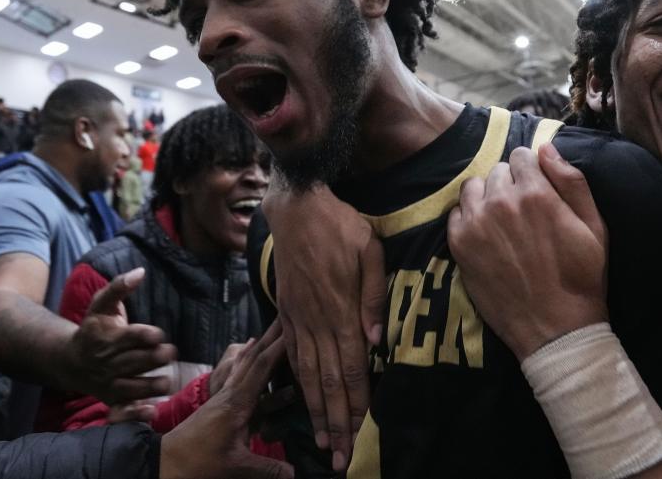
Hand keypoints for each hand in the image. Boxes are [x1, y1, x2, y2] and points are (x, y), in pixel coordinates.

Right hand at [66, 267, 177, 403]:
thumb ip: (118, 287)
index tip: (158, 334)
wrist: (70, 360)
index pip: (129, 337)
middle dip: (156, 358)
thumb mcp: (101, 305)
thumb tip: (140, 271)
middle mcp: (108, 362)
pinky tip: (152, 410)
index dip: (146, 336)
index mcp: (108, 337)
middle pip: (135, 362)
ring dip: (153, 385)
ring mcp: (109, 382)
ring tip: (167, 379)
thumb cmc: (93, 329)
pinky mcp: (111, 398)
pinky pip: (123, 409)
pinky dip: (136, 413)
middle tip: (170, 353)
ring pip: (133, 387)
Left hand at [160, 320, 293, 478]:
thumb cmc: (197, 464)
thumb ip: (268, 469)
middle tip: (288, 313)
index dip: (281, 344)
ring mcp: (224, 397)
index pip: (263, 365)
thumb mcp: (236, 468)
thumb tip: (298, 473)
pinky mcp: (221, 405)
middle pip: (254, 356)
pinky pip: (240, 375)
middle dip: (272, 334)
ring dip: (262, 344)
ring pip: (246, 363)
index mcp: (237, 402)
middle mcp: (231, 392)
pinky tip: (253, 354)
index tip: (295, 322)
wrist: (163, 465)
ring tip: (276, 328)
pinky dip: (251, 360)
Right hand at [263, 183, 385, 471]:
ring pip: (307, 375)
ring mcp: (299, 319)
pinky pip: (291, 355)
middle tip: (339, 456)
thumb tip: (375, 341)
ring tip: (321, 441)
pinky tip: (302, 400)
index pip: (351, 367)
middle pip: (328, 381)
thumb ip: (373, 295)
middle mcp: (318, 321)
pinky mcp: (287, 312)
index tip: (360, 433)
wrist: (296, 207)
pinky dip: (297, 383)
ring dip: (315, 410)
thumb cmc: (340, 224)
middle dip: (335, 421)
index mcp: (342, 310)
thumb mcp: (369, 249)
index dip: (356, 403)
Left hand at [447, 144, 608, 361]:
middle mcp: (501, 201)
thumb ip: (572, 181)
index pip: (522, 155)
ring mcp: (476, 222)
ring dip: (487, 196)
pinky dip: (469, 217)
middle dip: (510, 183)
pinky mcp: (459, 244)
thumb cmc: (582, 278)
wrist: (554, 328)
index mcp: (536, 193)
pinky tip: (486, 235)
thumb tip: (546, 147)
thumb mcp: (594, 226)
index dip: (532, 170)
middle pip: (498, 170)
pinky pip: (456, 212)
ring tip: (501, 220)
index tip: (537, 188)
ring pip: (474, 187)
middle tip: (522, 210)